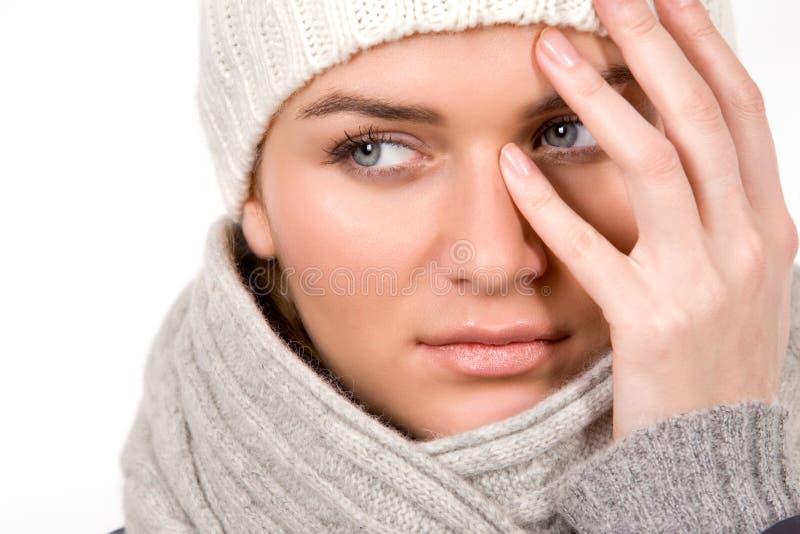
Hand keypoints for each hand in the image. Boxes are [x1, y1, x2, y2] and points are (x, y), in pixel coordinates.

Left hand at [498, 0, 798, 439]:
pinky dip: (549, 204)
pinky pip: (593, 251)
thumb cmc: (719, 359)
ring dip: (600, 101)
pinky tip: (511, 163)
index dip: (703, 47)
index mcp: (768, 224)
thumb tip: (678, 146)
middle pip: (699, 118)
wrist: (717, 456)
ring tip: (547, 51)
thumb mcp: (740, 276)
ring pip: (655, 166)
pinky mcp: (650, 324)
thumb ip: (718, 212)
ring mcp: (701, 283)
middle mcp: (745, 243)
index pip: (739, 111)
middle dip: (652, 45)